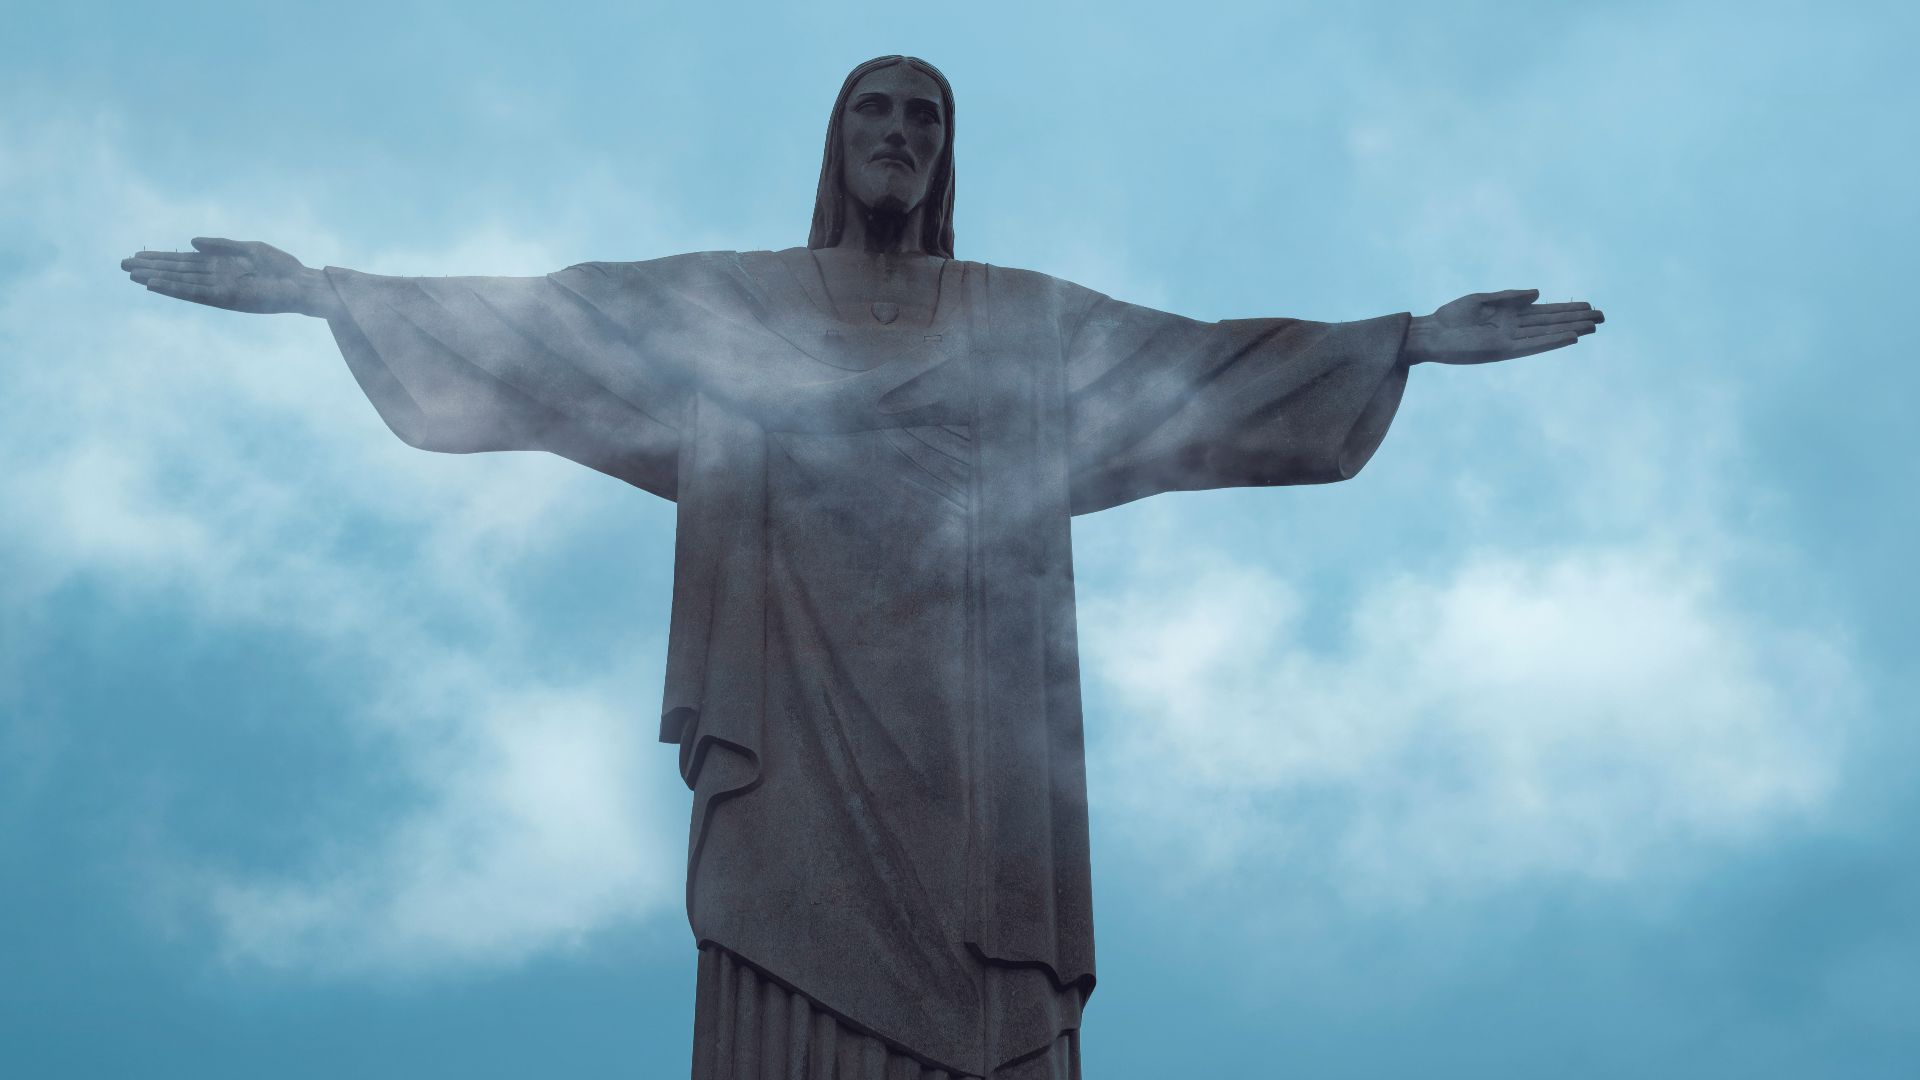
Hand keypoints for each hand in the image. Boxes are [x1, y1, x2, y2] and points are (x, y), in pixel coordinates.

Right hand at [121, 237, 340, 317]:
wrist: (302, 284)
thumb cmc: (282, 267)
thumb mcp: (250, 249)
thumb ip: (221, 245)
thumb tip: (191, 242)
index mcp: (220, 266)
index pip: (183, 262)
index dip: (160, 259)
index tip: (137, 256)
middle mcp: (214, 278)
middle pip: (175, 272)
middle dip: (150, 268)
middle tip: (121, 265)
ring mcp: (217, 289)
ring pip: (179, 283)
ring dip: (155, 279)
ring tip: (131, 274)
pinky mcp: (224, 298)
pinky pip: (194, 293)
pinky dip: (174, 288)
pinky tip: (155, 285)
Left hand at [1405, 289, 1602, 364]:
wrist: (1430, 332)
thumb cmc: (1451, 316)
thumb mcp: (1482, 300)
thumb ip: (1511, 296)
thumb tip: (1539, 294)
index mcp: (1510, 315)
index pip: (1546, 312)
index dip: (1567, 309)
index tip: (1590, 305)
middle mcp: (1514, 329)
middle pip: (1552, 322)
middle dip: (1576, 319)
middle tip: (1603, 317)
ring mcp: (1510, 340)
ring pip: (1547, 334)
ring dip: (1570, 330)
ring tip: (1593, 327)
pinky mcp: (1502, 351)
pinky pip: (1532, 346)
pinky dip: (1551, 341)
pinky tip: (1570, 337)